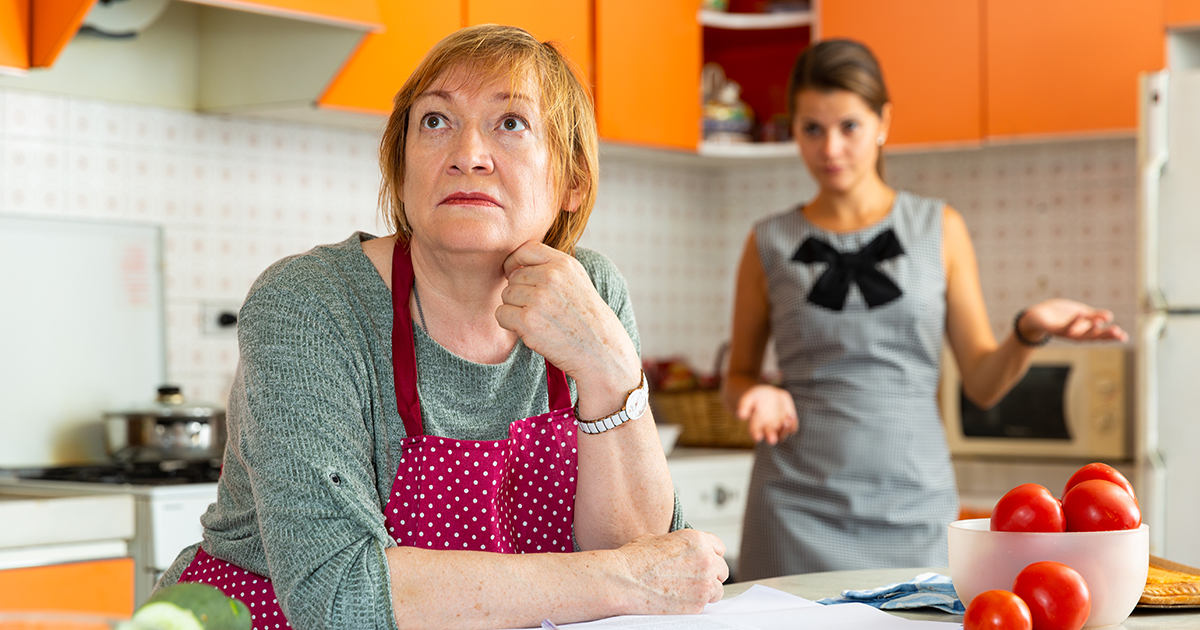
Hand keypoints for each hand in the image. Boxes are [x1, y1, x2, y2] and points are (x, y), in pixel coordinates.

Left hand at [496, 241, 639, 392]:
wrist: (601, 351)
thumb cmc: (588, 320)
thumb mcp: (577, 282)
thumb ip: (551, 268)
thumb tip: (515, 266)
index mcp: (564, 264)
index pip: (525, 249)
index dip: (514, 262)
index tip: (513, 274)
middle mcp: (551, 276)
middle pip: (513, 278)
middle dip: (519, 293)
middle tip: (539, 311)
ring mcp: (538, 298)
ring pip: (506, 296)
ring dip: (515, 310)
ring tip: (539, 321)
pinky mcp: (527, 320)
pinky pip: (501, 314)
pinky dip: (509, 324)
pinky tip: (529, 330)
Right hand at [614, 530, 727, 613]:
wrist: (624, 581)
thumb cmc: (635, 559)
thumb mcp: (659, 539)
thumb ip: (680, 545)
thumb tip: (683, 552)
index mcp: (697, 540)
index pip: (719, 547)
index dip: (710, 554)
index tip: (704, 561)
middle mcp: (705, 560)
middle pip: (722, 569)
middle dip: (710, 573)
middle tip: (695, 578)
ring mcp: (703, 584)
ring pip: (718, 589)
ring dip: (707, 590)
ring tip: (688, 590)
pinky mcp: (697, 605)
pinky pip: (705, 605)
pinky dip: (696, 603)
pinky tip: (680, 599)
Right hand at [736, 384, 797, 444]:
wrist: (770, 395)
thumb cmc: (756, 397)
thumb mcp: (749, 398)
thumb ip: (744, 406)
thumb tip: (740, 416)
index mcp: (756, 424)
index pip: (755, 432)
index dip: (756, 434)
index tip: (757, 437)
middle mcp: (768, 428)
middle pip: (770, 437)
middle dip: (771, 437)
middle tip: (772, 439)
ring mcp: (779, 427)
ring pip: (782, 434)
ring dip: (784, 430)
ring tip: (785, 421)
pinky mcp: (789, 423)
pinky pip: (792, 428)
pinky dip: (792, 424)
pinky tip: (790, 415)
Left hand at [1019, 299, 1128, 343]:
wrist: (1037, 316)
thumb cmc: (1060, 315)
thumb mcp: (1080, 313)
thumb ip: (1093, 315)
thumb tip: (1109, 316)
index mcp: (1084, 330)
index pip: (1100, 335)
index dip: (1112, 336)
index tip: (1124, 337)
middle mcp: (1076, 334)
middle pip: (1093, 337)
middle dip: (1105, 335)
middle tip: (1118, 332)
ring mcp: (1065, 333)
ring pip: (1079, 335)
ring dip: (1090, 329)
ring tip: (1099, 322)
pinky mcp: (1053, 329)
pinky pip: (1064, 327)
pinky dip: (1073, 321)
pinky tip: (1081, 314)